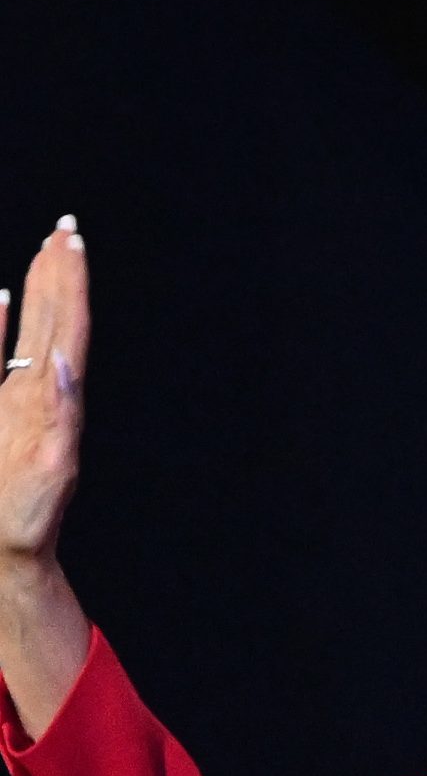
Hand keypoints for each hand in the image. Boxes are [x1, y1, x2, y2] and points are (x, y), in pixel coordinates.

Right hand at [0, 215, 89, 574]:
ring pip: (30, 331)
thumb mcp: (50, 466)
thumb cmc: (25, 516)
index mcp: (55, 399)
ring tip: (46, 251)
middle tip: (66, 230)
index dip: (69, 285)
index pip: (66, 328)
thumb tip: (64, 362)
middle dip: (60, 273)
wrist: (4, 545)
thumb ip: (59, 415)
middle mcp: (40, 392)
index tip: (71, 243)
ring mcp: (19, 398)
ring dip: (40, 291)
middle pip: (54, 319)